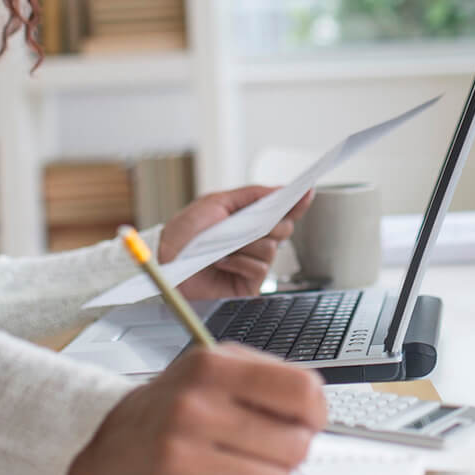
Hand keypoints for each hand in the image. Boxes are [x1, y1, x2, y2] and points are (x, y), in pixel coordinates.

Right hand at [64, 345, 325, 474]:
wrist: (107, 448)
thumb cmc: (170, 408)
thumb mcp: (209, 368)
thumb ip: (263, 376)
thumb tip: (316, 406)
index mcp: (210, 367)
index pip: (300, 390)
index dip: (316, 411)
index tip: (306, 419)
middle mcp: (194, 408)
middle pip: (295, 445)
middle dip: (288, 451)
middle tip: (264, 446)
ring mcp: (182, 456)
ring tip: (235, 466)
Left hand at [158, 185, 312, 299]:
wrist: (167, 259)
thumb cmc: (185, 232)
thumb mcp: (215, 202)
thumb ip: (250, 194)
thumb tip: (279, 190)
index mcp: (248, 220)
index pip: (281, 212)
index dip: (297, 203)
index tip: (308, 192)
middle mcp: (253, 241)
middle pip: (283, 229)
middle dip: (267, 223)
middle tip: (244, 225)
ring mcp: (252, 262)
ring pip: (271, 248)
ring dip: (244, 244)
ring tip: (221, 246)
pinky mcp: (248, 283)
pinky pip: (259, 269)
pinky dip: (239, 262)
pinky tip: (221, 261)